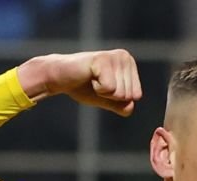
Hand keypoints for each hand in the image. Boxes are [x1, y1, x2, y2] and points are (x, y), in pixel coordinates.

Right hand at [18, 50, 141, 115]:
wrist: (60, 78)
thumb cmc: (83, 87)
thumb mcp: (108, 99)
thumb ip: (122, 106)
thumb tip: (130, 107)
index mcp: (129, 64)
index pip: (136, 96)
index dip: (117, 98)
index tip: (103, 87)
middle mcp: (125, 57)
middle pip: (128, 95)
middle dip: (110, 96)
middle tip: (95, 83)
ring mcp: (114, 57)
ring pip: (120, 93)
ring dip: (103, 93)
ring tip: (92, 80)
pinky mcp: (103, 60)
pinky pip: (109, 89)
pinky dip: (98, 90)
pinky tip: (88, 78)